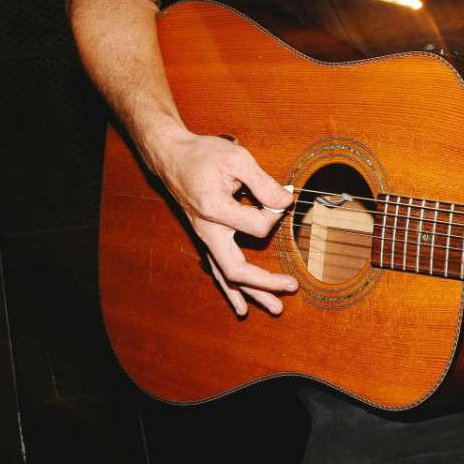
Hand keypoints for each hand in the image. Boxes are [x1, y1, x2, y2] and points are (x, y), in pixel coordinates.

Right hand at [144, 127, 297, 315]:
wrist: (171, 155)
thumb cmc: (203, 154)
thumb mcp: (236, 158)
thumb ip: (262, 183)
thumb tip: (285, 201)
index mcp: (213, 209)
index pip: (256, 226)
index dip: (274, 213)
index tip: (278, 199)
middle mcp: (207, 230)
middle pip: (236, 269)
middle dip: (265, 283)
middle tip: (291, 287)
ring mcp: (205, 238)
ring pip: (227, 275)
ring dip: (251, 293)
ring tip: (275, 309)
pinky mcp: (206, 239)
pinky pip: (218, 270)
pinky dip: (231, 289)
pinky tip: (241, 306)